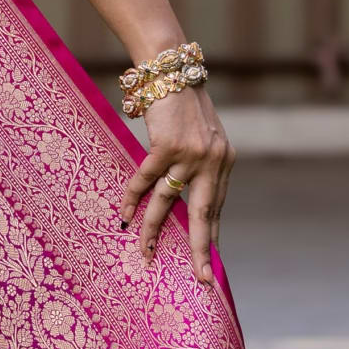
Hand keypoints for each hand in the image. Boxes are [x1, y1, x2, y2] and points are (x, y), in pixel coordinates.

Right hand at [119, 85, 234, 286]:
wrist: (171, 71)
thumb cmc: (181, 104)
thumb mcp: (200, 136)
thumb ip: (199, 164)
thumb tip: (184, 198)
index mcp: (223, 161)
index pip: (217, 207)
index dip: (213, 236)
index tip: (211, 264)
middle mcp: (212, 161)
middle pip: (205, 214)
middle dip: (202, 248)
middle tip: (201, 277)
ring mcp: (190, 154)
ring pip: (169, 202)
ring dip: (153, 228)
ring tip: (145, 252)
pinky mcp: (167, 147)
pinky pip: (146, 180)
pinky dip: (133, 198)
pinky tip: (124, 214)